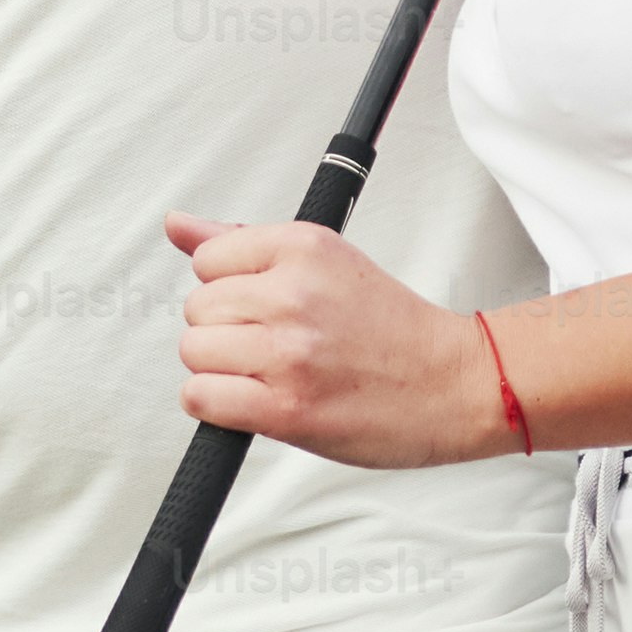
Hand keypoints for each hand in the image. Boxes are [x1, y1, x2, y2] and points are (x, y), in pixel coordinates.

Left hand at [169, 215, 506, 469]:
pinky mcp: (286, 407)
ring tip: (263, 373)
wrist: (454, 383)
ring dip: (219, 370)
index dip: (229, 288)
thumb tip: (177, 225)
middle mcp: (293, 294)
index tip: (262, 305)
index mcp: (304, 248)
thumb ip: (244, 242)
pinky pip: (202, 397)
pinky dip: (214, 404)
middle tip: (269, 343)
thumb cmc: (395, 329)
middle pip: (197, 308)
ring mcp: (288, 352)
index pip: (208, 258)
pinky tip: (249, 400)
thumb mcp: (327, 261)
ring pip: (194, 352)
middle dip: (223, 330)